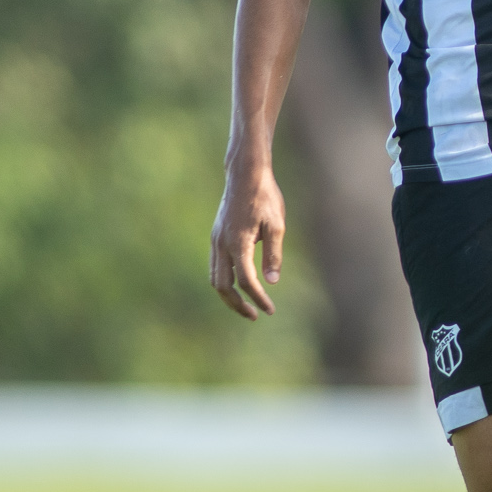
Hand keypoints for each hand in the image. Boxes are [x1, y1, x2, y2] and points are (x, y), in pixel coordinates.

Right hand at [209, 158, 285, 320]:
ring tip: (246, 306)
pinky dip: (224, 282)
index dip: (258, 298)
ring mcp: (216, 240)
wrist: (245, 175)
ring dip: (228, 296)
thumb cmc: (264, 197)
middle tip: (254, 316)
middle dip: (237, 304)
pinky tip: (238, 286)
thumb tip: (272, 282)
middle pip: (223, 286)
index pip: (246, 280)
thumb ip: (274, 254)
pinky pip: (215, 267)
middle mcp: (222, 244)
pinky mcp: (216, 237)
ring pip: (215, 278)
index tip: (270, 310)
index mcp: (238, 241)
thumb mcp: (276, 225)